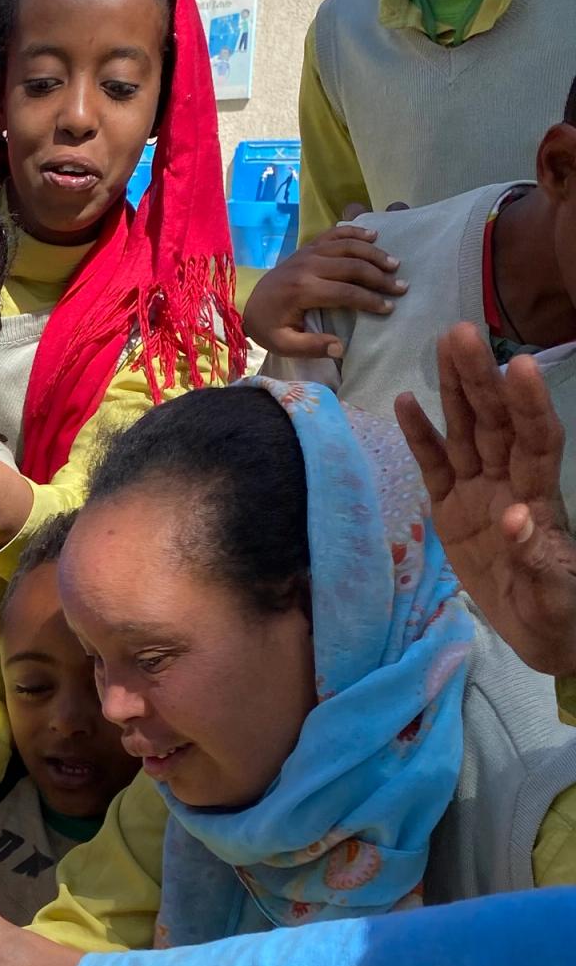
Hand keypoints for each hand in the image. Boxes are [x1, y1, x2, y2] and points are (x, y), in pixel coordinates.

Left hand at [242, 222, 406, 359]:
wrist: (247, 305)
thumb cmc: (268, 327)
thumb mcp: (283, 345)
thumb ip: (311, 347)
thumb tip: (340, 348)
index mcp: (302, 290)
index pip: (345, 292)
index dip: (370, 300)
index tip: (389, 308)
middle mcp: (307, 266)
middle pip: (352, 266)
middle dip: (380, 277)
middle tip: (402, 286)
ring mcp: (307, 253)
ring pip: (347, 246)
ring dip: (373, 253)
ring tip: (394, 263)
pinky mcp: (307, 248)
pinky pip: (334, 234)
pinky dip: (355, 232)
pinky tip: (373, 235)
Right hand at [398, 324, 575, 676]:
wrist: (544, 632)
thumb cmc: (558, 610)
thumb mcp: (553, 592)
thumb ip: (535, 555)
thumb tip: (514, 517)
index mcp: (538, 498)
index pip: (535, 439)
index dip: (528, 404)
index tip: (517, 366)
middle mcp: (509, 482)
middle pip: (496, 421)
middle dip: (480, 377)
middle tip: (462, 333)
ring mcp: (478, 493)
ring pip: (466, 431)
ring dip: (455, 390)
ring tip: (443, 346)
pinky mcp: (451, 511)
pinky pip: (434, 466)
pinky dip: (421, 436)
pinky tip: (407, 402)